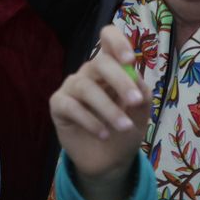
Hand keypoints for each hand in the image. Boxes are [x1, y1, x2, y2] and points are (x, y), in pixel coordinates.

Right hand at [50, 25, 148, 199]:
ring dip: (108, 108)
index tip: (130, 60)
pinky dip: (90, 121)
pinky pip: (71, 106)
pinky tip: (104, 134)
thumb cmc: (125, 129)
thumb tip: (135, 75)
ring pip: (86, 87)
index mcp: (110, 67)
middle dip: (120, 81)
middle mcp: (89, 72)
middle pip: (99, 63)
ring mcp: (72, 87)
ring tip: (124, 127)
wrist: (110, 161)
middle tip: (136, 101)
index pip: (107, 38)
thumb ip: (141, 92)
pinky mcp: (58, 105)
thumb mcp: (140, 112)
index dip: (117, 42)